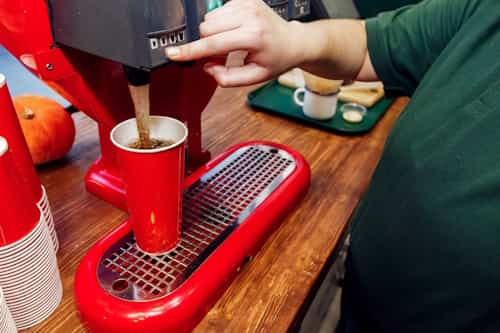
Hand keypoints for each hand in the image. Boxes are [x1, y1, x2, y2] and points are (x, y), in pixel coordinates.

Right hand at [166, 0, 306, 86]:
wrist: (292, 42)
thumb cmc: (276, 59)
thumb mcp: (255, 78)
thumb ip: (228, 78)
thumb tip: (208, 68)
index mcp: (253, 37)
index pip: (213, 44)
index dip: (191, 51)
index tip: (173, 54)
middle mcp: (250, 16)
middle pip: (207, 28)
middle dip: (208, 44)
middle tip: (222, 56)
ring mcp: (247, 4)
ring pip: (210, 18)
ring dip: (214, 33)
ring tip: (230, 43)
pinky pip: (217, 10)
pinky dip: (220, 23)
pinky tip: (233, 32)